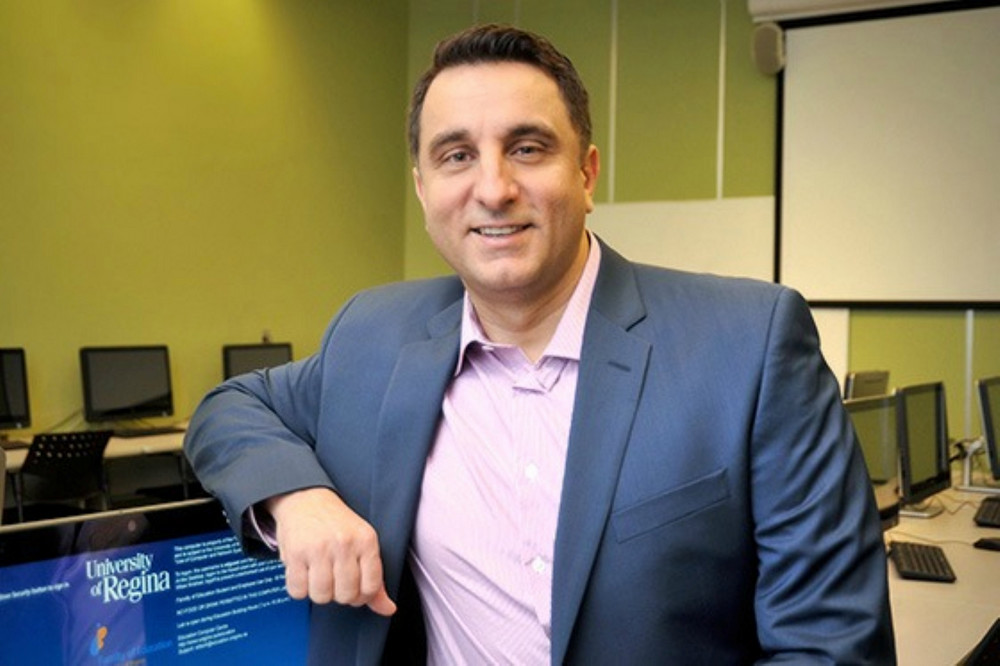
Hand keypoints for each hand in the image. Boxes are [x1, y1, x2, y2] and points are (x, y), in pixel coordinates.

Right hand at [267, 487, 396, 615]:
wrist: (306, 499)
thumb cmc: (336, 525)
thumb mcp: (362, 544)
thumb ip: (375, 579)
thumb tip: (388, 609)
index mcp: (366, 541)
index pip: (371, 588)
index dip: (362, 596)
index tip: (354, 588)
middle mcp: (344, 543)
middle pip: (346, 595)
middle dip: (339, 594)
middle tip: (335, 580)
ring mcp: (319, 548)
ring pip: (322, 596)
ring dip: (319, 592)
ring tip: (318, 575)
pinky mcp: (295, 553)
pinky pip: (298, 590)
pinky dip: (299, 588)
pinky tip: (304, 573)